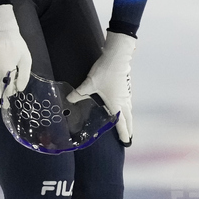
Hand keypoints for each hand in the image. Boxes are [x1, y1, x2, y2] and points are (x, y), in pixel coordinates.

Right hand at [0, 4, 31, 108]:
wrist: (1, 32)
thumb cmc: (15, 45)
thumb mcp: (26, 59)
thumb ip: (24, 76)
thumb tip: (20, 89)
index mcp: (6, 72)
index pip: (7, 90)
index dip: (9, 95)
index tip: (12, 96)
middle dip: (0, 100)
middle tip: (3, 106)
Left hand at [67, 30, 135, 144]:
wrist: (117, 56)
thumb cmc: (105, 72)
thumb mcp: (89, 83)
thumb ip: (79, 93)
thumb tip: (68, 100)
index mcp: (117, 104)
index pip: (122, 123)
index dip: (124, 133)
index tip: (126, 142)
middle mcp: (124, 101)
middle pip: (129, 119)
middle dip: (128, 129)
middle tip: (128, 138)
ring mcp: (126, 94)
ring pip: (129, 110)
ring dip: (128, 119)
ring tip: (126, 125)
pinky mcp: (126, 87)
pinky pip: (128, 103)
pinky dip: (127, 110)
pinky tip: (122, 107)